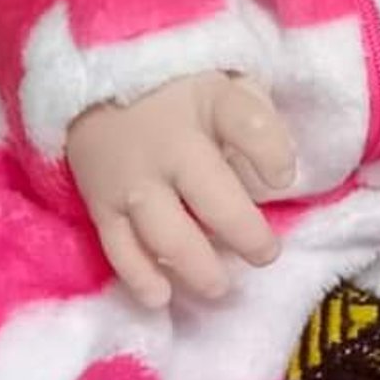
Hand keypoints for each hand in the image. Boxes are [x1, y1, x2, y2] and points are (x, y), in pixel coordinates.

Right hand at [66, 72, 296, 309]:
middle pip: (213, 196)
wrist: (96, 84)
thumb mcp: (226, 82)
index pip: (248, 124)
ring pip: (166, 233)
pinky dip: (140, 276)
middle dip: (245, 234)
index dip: (273, 154)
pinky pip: (119, 248)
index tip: (283, 179)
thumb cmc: (178, 91)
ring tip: (219, 286)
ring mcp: (131, 179)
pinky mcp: (99, 203)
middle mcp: (169, 144)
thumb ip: (256, 119)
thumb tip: (275, 178)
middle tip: (265, 255)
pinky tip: (162, 297)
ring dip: (198, 267)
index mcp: (209, 102)